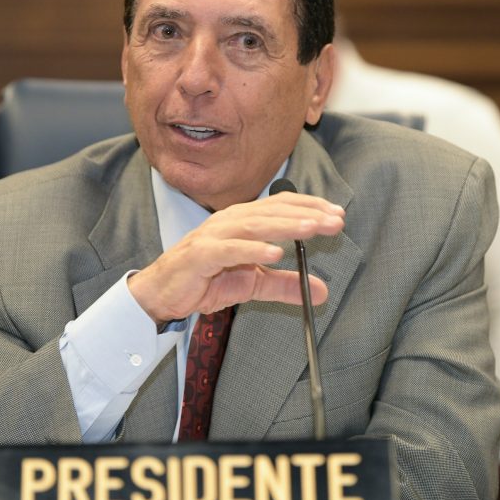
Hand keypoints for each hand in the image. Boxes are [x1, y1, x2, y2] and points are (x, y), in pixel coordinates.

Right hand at [127, 191, 344, 322]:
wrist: (162, 294)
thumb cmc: (204, 280)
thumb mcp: (252, 284)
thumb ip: (285, 285)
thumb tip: (321, 291)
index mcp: (242, 221)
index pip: (281, 205)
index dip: (310, 207)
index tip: (337, 214)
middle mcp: (229, 221)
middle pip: (272, 211)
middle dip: (307, 214)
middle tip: (335, 221)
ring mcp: (213, 236)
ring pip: (254, 225)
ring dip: (286, 226)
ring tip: (312, 229)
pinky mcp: (200, 255)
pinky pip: (229, 249)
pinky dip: (252, 250)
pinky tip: (275, 253)